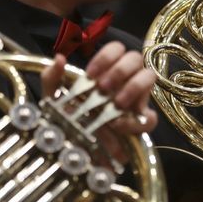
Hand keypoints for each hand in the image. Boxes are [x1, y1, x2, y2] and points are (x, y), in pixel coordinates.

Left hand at [40, 43, 157, 135]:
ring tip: (116, 103)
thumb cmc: (66, 121)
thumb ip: (51, 78)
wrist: (73, 152)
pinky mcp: (139, 125)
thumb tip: (59, 58)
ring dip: (134, 86)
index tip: (91, 74)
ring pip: (149, 77)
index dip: (106, 56)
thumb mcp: (53, 99)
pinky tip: (119, 125)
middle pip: (135, 58)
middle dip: (120, 70)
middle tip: (103, 88)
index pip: (116, 49)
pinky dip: (137, 120)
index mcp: (105, 72)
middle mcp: (122, 82)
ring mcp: (134, 102)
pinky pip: (151, 118)